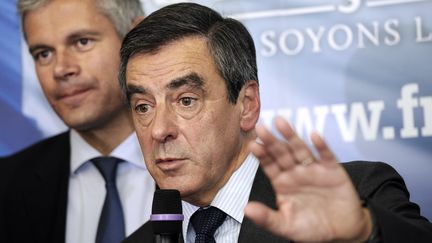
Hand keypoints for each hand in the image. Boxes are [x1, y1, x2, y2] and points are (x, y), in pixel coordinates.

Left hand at [245, 116, 371, 242]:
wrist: (343, 231)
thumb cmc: (312, 228)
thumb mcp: (286, 226)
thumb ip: (267, 218)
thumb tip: (246, 209)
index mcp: (282, 182)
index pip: (269, 165)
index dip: (262, 155)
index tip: (253, 145)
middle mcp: (295, 172)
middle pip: (282, 153)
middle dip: (272, 141)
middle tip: (261, 128)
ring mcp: (313, 169)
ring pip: (300, 149)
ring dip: (291, 136)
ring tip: (281, 122)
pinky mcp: (332, 169)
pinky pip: (326, 155)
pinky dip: (321, 146)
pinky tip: (314, 135)